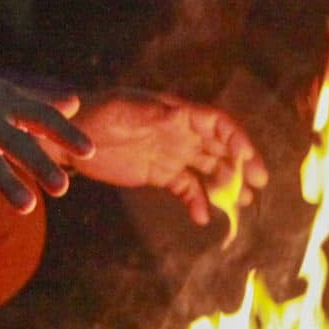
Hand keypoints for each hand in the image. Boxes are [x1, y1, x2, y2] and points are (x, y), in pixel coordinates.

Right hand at [0, 70, 92, 224]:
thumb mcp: (2, 91)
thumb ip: (38, 101)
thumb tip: (75, 103)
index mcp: (6, 102)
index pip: (42, 115)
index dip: (65, 133)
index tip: (89, 152)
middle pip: (18, 142)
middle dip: (39, 164)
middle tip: (62, 188)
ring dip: (6, 183)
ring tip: (27, 207)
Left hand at [61, 91, 267, 226]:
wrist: (69, 137)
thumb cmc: (97, 114)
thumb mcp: (124, 111)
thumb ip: (153, 115)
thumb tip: (180, 115)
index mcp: (177, 113)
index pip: (217, 124)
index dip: (236, 140)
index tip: (249, 159)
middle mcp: (180, 133)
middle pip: (220, 148)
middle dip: (241, 165)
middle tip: (258, 184)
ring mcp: (171, 154)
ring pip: (208, 170)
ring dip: (226, 185)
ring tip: (242, 204)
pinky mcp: (158, 174)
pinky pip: (185, 189)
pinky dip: (196, 202)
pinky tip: (201, 218)